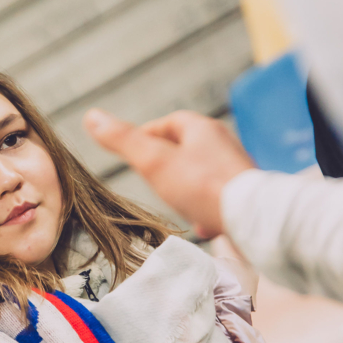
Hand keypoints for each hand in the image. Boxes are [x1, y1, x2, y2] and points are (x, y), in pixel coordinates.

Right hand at [83, 108, 254, 237]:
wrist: (250, 218)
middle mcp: (224, 145)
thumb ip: (124, 142)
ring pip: (204, 175)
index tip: (133, 150)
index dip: (148, 134)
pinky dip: (206, 209)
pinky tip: (201, 226)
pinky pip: (220, 198)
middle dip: (169, 163)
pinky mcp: (246, 196)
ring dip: (188, 188)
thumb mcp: (155, 162)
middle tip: (151, 179)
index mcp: (202, 129)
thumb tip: (91, 116)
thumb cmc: (203, 188)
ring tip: (175, 204)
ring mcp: (237, 171)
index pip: (170, 122)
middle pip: (189, 148)